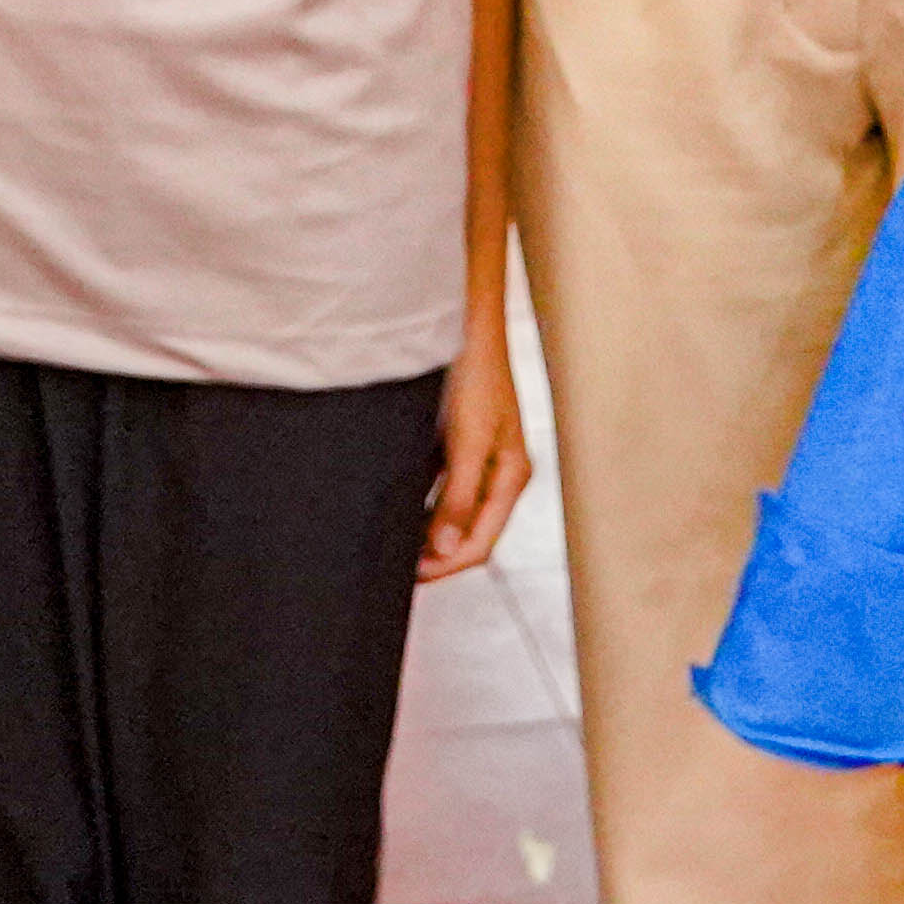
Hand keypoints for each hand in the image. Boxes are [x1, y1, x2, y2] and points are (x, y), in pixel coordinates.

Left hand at [419, 297, 532, 581]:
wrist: (469, 326)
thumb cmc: (475, 375)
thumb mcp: (465, 439)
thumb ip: (458, 496)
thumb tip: (446, 548)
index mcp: (510, 478)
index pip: (480, 544)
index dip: (445, 566)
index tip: (410, 577)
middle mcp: (500, 474)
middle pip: (470, 534)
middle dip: (436, 556)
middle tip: (395, 568)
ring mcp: (482, 461)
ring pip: (456, 515)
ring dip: (428, 533)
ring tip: (394, 545)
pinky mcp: (463, 445)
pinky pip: (446, 490)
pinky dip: (425, 505)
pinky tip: (398, 507)